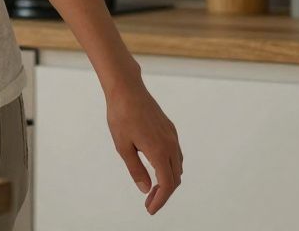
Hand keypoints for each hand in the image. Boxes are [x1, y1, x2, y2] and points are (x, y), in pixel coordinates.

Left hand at [106, 81, 183, 214]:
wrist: (127, 89)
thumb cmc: (121, 116)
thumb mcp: (123, 146)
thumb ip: (136, 169)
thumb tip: (146, 189)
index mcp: (159, 150)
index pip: (167, 184)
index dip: (161, 200)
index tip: (150, 209)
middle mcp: (170, 144)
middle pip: (175, 177)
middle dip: (164, 193)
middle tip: (149, 201)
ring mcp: (172, 136)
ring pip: (177, 165)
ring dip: (168, 179)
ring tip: (152, 187)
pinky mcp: (169, 129)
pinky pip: (175, 153)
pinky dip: (169, 166)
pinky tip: (156, 167)